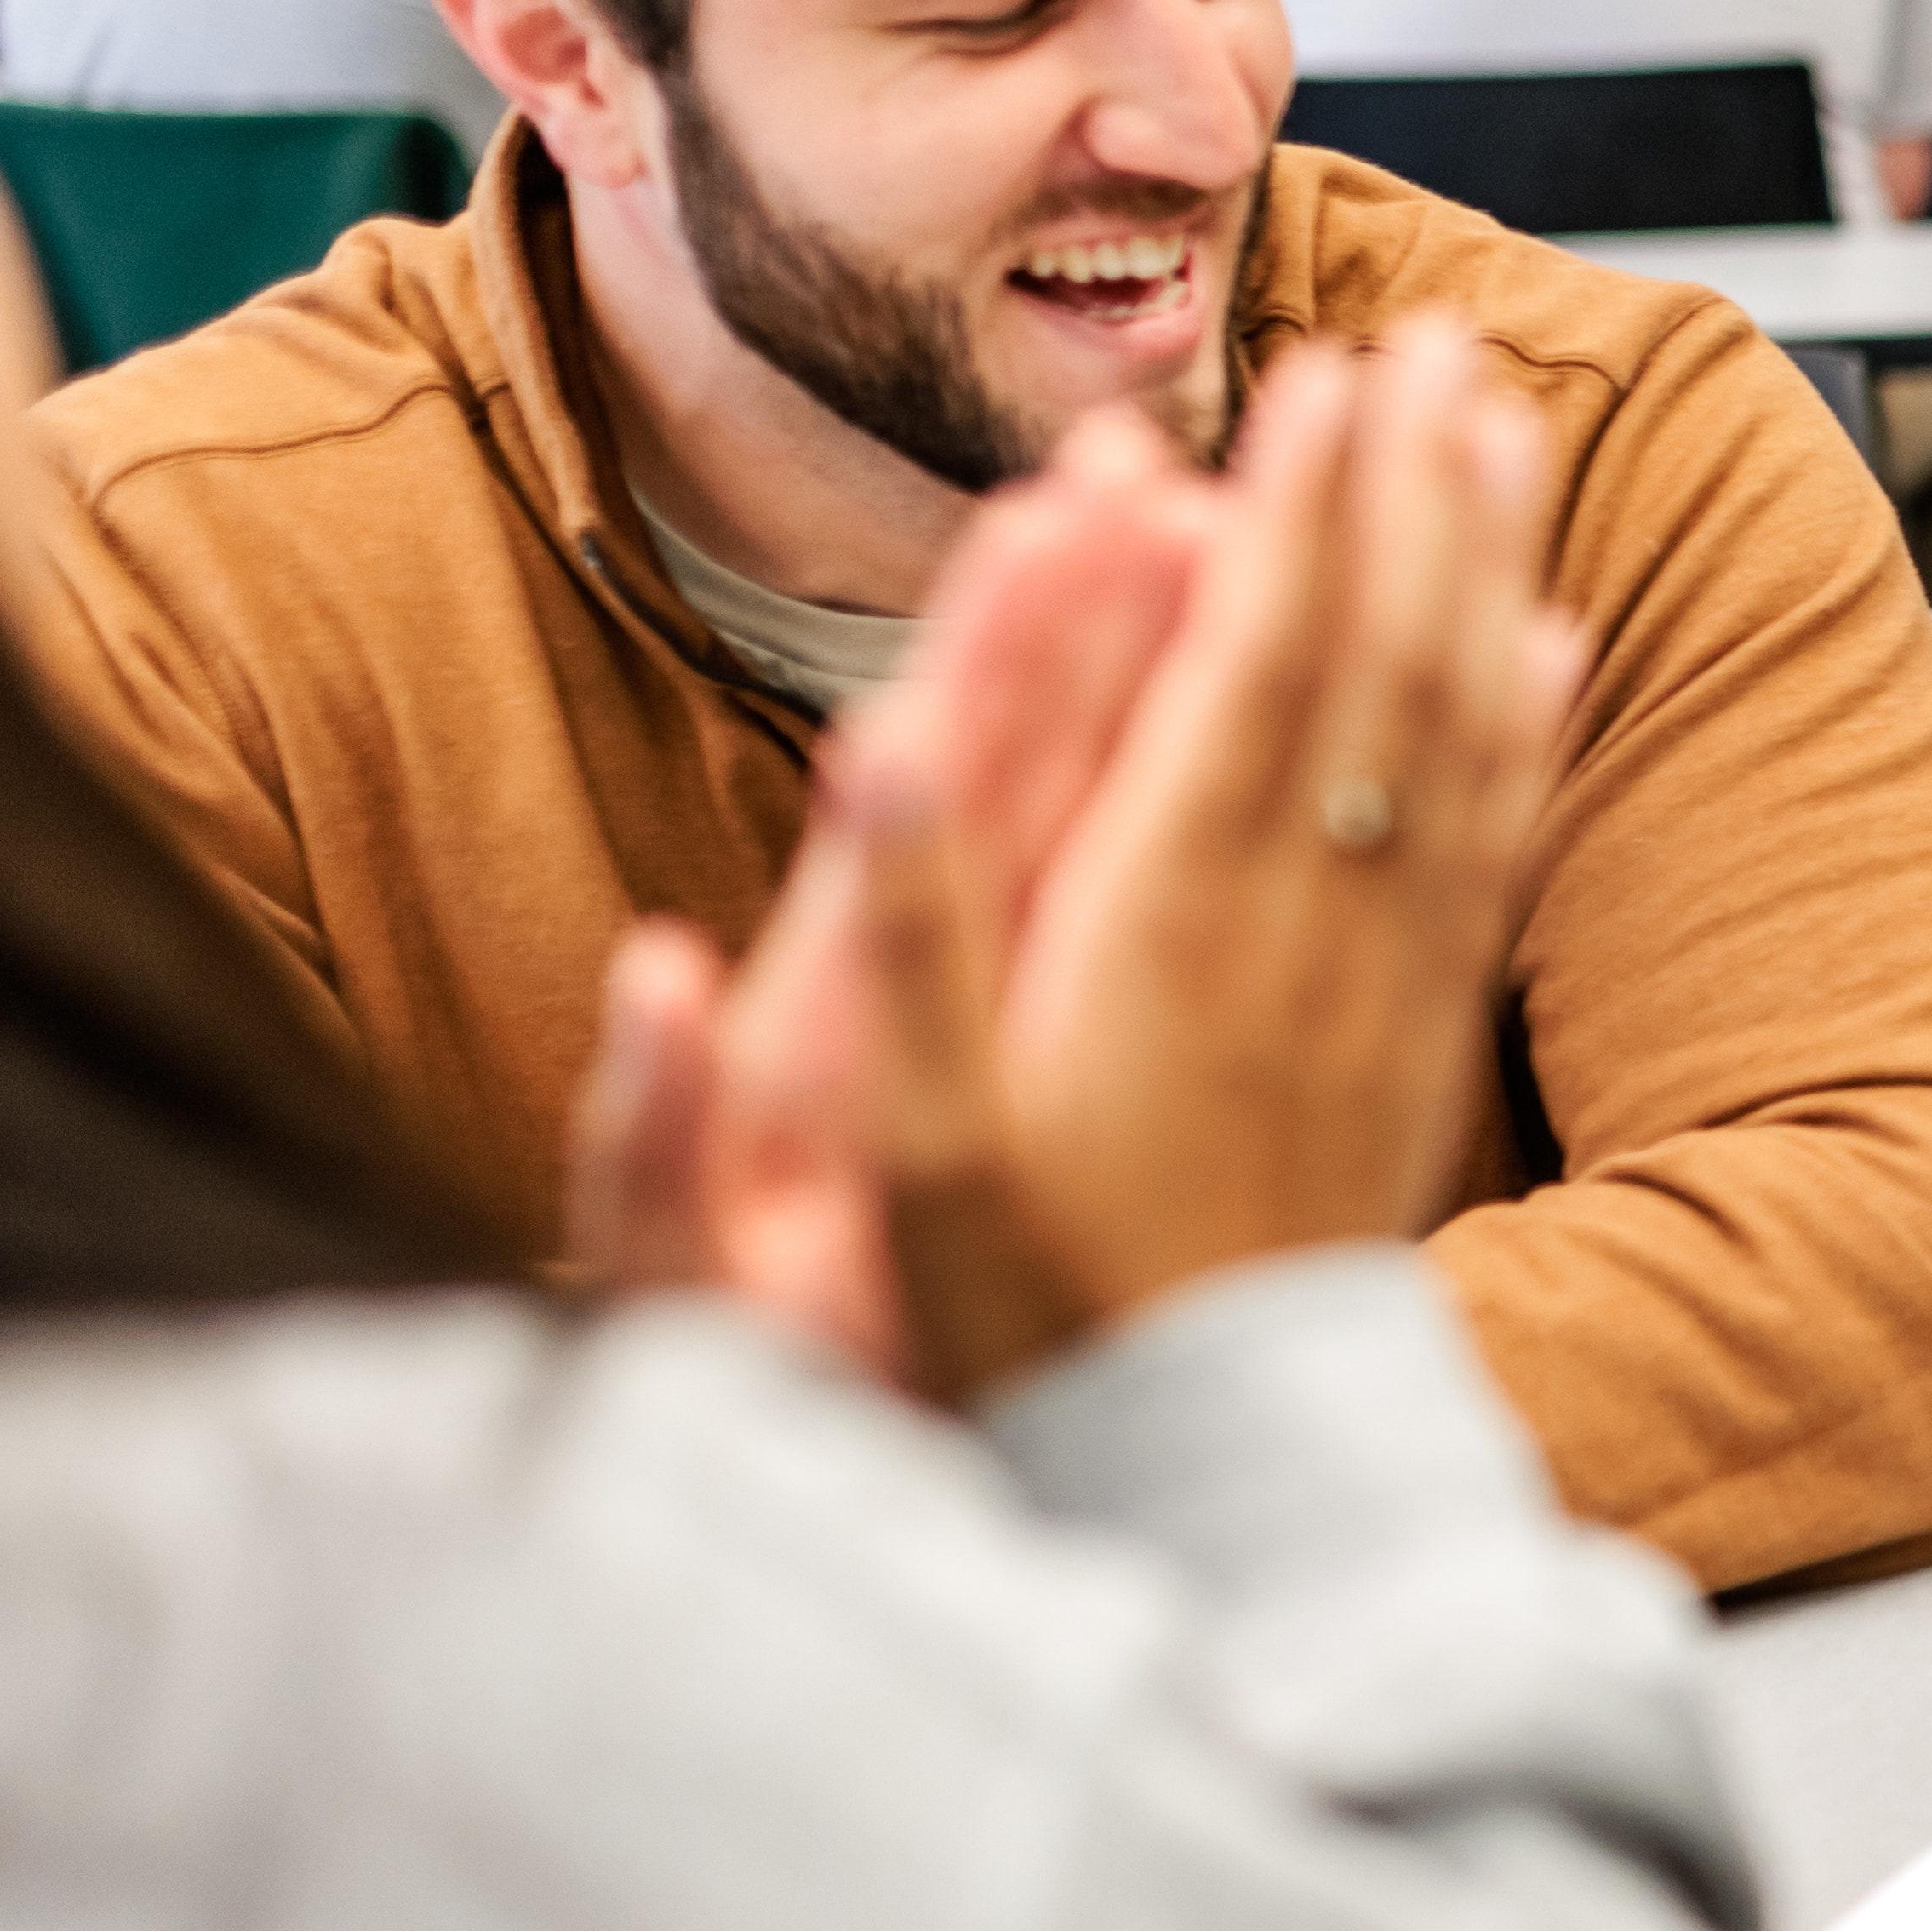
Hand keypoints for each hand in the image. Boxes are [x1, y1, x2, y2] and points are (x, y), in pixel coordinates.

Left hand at [563, 442, 1212, 1376]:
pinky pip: (1085, 903)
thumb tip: (651, 985)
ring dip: (1114, 677)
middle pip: (1007, 776)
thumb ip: (650, 1144)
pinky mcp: (1007, 1071)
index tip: (1068, 517)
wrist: (768, 1466)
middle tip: (1147, 463)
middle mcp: (904, 1002)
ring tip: (1183, 519)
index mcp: (840, 1027)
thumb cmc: (744, 1382)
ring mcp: (963, 1029)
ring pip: (1059, 825)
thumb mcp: (671, 1272)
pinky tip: (1280, 720)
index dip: (1001, 657)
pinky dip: (1155, 803)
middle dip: (1076, 618)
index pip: (932, 799)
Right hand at [567, 344, 1578, 1398]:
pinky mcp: (1419, 1025)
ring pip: (1458, 723)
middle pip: (1378, 663)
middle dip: (1410, 492)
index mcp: (1172, 920)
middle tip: (1440, 341)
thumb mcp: (907, 1131)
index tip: (1327, 380)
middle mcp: (1303, 924)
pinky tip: (1551, 641)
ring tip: (1505, 429)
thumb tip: (886, 738)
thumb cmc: (1022, 1300)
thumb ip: (909, 927)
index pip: (1258, 667)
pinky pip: (1493, 836)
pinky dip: (1528, 721)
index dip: (1300, 516)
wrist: (1190, 1465)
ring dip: (1486, 565)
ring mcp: (1380, 972)